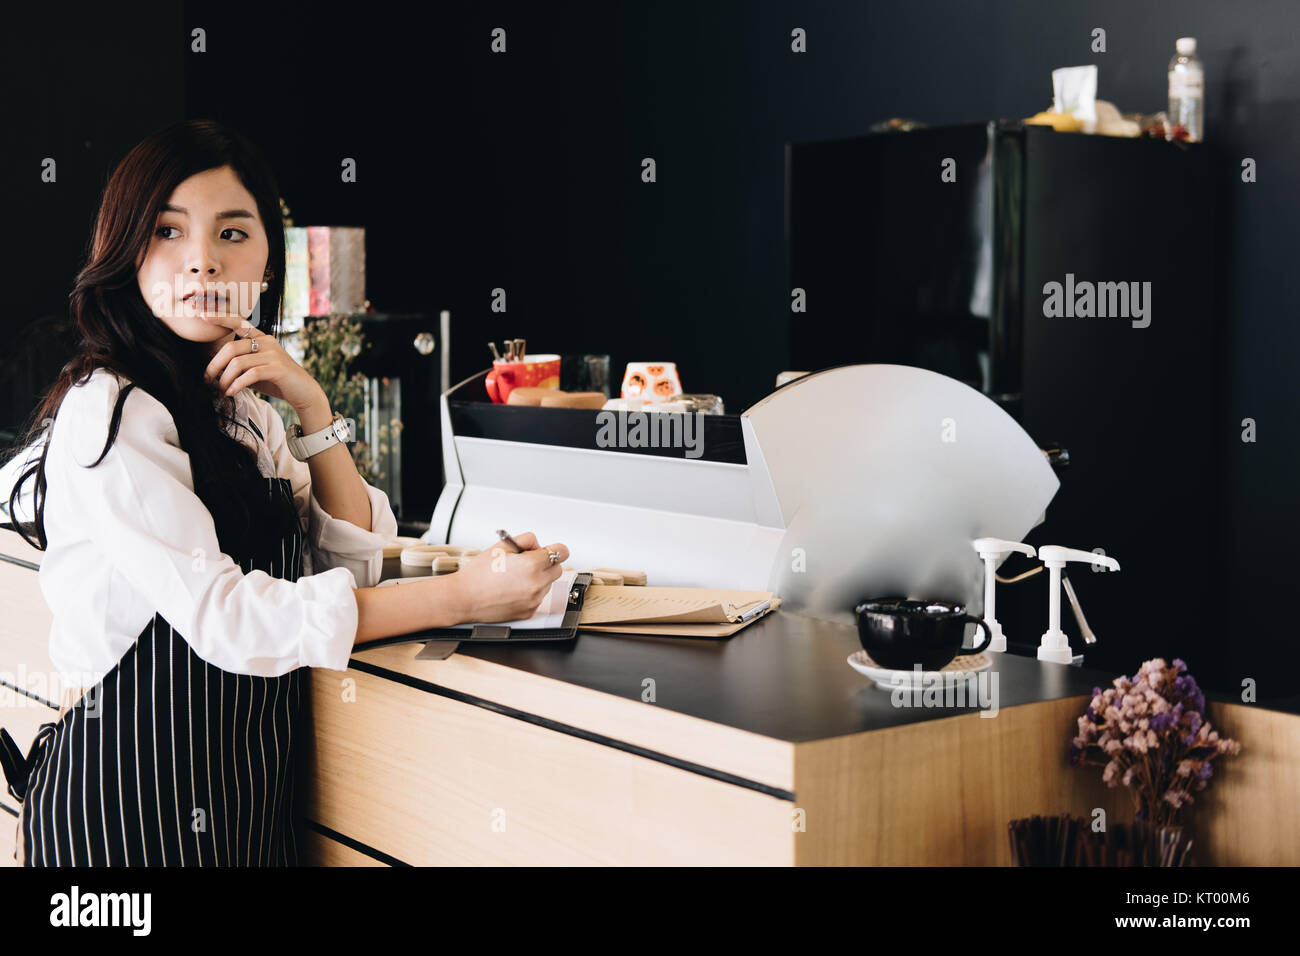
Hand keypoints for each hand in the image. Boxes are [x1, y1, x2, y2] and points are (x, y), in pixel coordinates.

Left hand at [201, 310, 325, 410]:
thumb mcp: (257, 369)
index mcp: (262, 339)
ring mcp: (274, 355)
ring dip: (225, 379)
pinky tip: (232, 392)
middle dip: (215, 365)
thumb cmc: (278, 381)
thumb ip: (241, 364)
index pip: (239, 323)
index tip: (203, 316)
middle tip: (208, 379)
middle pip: (231, 348)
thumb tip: (215, 368)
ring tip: (221, 390)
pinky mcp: (278, 369)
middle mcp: (267, 342)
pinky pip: (250, 375)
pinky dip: (237, 385)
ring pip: (238, 363)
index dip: (221, 318)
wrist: (304, 392)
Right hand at [447, 532, 570, 622]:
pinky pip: (537, 598)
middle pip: (557, 569)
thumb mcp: (501, 546)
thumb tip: (538, 545)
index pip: (562, 552)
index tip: (548, 550)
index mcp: (532, 565)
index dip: (554, 548)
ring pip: (547, 584)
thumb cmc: (478, 574)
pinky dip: (530, 593)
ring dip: (538, 579)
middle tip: (527, 562)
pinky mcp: (529, 612)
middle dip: (545, 563)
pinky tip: (512, 589)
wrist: (464, 598)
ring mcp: (534, 600)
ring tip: (514, 577)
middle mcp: (536, 584)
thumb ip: (526, 540)